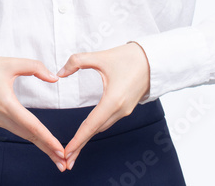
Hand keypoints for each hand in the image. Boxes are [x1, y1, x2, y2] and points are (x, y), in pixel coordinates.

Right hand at [0, 53, 68, 171]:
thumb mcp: (10, 63)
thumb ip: (34, 67)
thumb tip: (54, 78)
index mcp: (6, 105)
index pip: (32, 126)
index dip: (47, 138)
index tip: (60, 150)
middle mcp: (2, 117)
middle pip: (30, 136)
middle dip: (48, 150)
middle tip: (65, 163)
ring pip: (24, 135)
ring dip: (41, 145)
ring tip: (57, 156)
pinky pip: (17, 130)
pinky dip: (32, 137)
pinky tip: (41, 141)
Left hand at [55, 41, 150, 169]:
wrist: (155, 60)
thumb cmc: (130, 58)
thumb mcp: (101, 56)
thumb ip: (77, 62)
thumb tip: (59, 73)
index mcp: (113, 100)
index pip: (91, 125)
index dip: (77, 141)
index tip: (67, 153)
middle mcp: (120, 110)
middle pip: (95, 131)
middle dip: (80, 144)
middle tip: (65, 158)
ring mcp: (125, 110)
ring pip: (102, 127)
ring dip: (88, 137)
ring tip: (74, 147)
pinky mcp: (127, 108)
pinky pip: (108, 121)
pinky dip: (96, 128)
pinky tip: (88, 130)